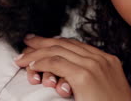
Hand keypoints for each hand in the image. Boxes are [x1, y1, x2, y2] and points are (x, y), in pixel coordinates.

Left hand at [15, 35, 130, 100]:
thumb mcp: (106, 88)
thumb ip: (93, 78)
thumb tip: (70, 77)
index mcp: (108, 60)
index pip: (77, 45)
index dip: (57, 42)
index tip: (42, 42)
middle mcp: (101, 59)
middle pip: (66, 44)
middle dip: (43, 42)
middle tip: (27, 43)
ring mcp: (94, 65)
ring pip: (58, 51)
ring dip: (37, 53)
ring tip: (22, 57)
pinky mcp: (85, 76)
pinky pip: (57, 63)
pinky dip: (41, 63)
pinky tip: (32, 66)